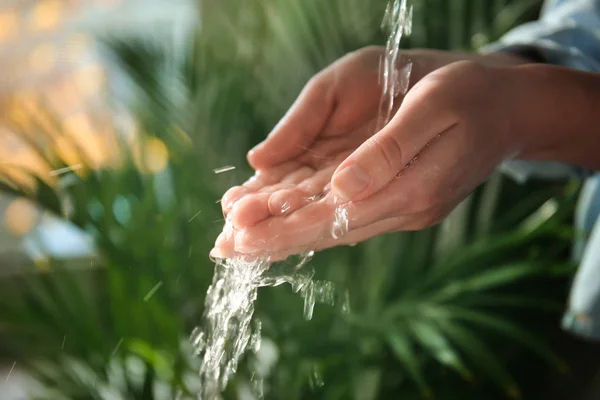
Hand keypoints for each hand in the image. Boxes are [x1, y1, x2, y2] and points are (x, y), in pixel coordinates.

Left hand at [212, 47, 528, 258]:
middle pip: (327, 229)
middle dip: (273, 238)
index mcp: (413, 187)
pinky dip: (306, 216)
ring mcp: (399, 206)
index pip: (337, 217)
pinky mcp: (394, 197)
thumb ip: (388, 151)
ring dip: (283, 232)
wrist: (509, 110)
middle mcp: (403, 207)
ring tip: (235, 237)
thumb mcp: (435, 107)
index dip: (285, 226)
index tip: (241, 233)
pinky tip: (277, 217)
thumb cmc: (471, 96)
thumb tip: (341, 188)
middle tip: (224, 247)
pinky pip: (342, 211)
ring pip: (331, 224)